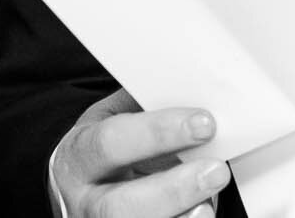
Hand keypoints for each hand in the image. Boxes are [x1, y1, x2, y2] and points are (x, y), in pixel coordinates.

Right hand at [49, 89, 230, 217]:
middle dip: (173, 189)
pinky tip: (202, 212)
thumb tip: (194, 90)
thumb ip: (145, 106)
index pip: (111, 143)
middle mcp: (86, 200)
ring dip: (183, 216)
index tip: (203, 123)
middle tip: (215, 171)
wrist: (84, 190)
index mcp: (79, 156)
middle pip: (121, 205)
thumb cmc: (104, 150)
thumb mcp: (112, 120)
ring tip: (210, 198)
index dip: (157, 132)